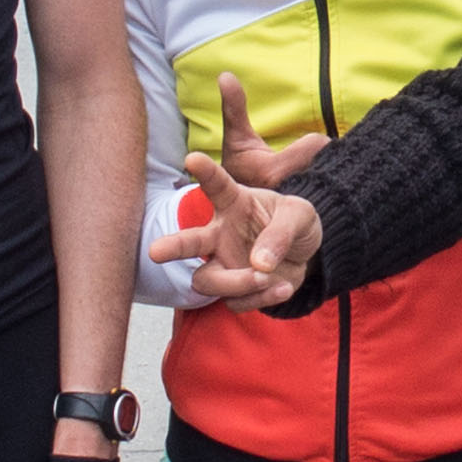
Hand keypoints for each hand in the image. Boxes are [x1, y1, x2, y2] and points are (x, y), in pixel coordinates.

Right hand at [149, 76, 325, 307]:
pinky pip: (236, 302)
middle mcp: (221, 234)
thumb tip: (259, 263)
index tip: (192, 158)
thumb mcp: (300, 216)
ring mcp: (225, 264)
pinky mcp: (235, 291)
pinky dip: (260, 299)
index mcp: (235, 204)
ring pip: (207, 281)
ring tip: (265, 277)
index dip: (205, 172)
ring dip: (235, 283)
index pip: (217, 186)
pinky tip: (282, 287)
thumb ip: (281, 233)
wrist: (306, 255)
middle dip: (173, 247)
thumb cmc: (295, 224)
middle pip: (190, 243)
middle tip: (155, 251)